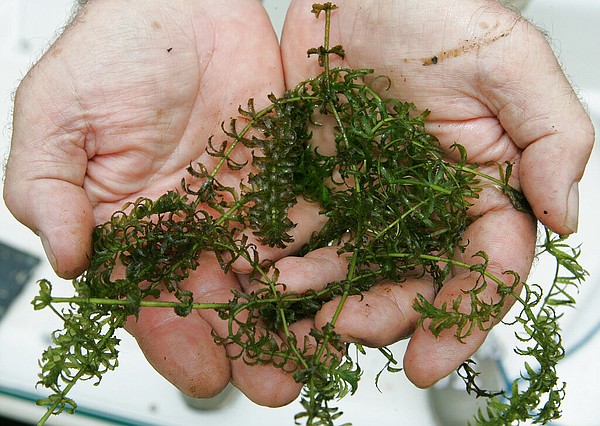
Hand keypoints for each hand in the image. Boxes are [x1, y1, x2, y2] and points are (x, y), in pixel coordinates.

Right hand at [3, 0, 308, 406]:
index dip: (175, 341)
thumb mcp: (57, 119)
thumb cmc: (110, 52)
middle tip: (276, 387)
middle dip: (246, 348)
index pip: (149, 301)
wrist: (176, 4)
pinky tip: (343, 289)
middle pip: (218, 304)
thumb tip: (65, 260)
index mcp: (132, 228)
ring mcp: (239, 208)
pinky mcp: (280, 181)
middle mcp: (189, 228)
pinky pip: (305, 228)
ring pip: (268, 278)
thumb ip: (48, 191)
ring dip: (292, 318)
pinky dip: (323, 260)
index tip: (204, 373)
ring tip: (319, 355)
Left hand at [279, 0, 593, 386]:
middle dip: (374, 314)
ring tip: (283, 301)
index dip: (461, 319)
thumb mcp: (509, 62)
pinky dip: (279, 250)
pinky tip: (257, 262)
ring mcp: (369, 198)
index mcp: (482, 189)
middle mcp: (425, 205)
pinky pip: (300, 227)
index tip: (430, 360)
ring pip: (349, 265)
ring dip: (316, 291)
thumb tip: (564, 217)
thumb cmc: (439, 13)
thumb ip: (552, 138)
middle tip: (337, 330)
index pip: (483, 269)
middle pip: (408, 280)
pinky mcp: (320, 182)